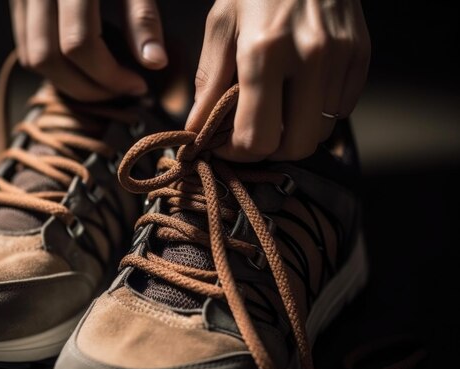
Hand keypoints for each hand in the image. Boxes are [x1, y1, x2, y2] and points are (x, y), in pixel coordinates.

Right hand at [10, 0, 167, 100]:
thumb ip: (142, 16)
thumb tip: (155, 64)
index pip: (80, 44)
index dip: (110, 76)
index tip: (138, 85)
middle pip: (49, 58)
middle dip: (87, 88)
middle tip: (119, 92)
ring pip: (31, 57)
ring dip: (67, 83)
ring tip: (101, 85)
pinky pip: (25, 44)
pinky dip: (52, 65)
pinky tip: (81, 67)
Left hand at [186, 0, 370, 160]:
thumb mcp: (221, 27)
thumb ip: (209, 84)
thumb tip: (196, 130)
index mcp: (265, 52)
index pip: (258, 136)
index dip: (238, 152)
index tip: (226, 145)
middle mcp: (310, 57)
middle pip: (297, 145)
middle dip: (271, 150)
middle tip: (253, 135)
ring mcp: (341, 56)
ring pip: (322, 130)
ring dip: (295, 131)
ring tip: (276, 110)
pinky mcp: (361, 53)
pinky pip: (342, 107)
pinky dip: (318, 111)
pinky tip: (300, 91)